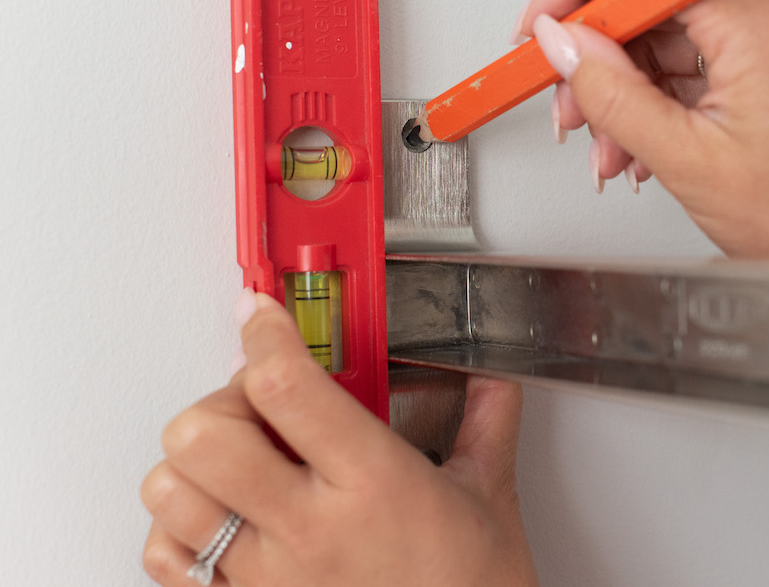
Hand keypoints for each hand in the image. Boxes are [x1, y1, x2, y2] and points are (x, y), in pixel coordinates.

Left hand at [141, 291, 537, 586]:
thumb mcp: (490, 498)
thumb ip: (487, 425)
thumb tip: (494, 383)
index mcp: (374, 483)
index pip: (287, 387)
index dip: (263, 334)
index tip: (261, 314)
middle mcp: (310, 528)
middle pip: (203, 435)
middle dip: (219, 400)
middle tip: (255, 402)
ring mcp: (269, 575)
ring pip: (170, 492)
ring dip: (193, 462)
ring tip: (238, 458)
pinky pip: (168, 560)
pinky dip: (177, 527)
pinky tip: (222, 516)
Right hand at [515, 0, 768, 260]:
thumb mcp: (689, 160)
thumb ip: (612, 94)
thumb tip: (560, 41)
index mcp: (756, 18)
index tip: (538, 29)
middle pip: (651, 0)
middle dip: (596, 56)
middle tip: (566, 107)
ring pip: (669, 40)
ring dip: (625, 93)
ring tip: (606, 150)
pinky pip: (698, 68)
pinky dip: (660, 105)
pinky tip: (640, 149)